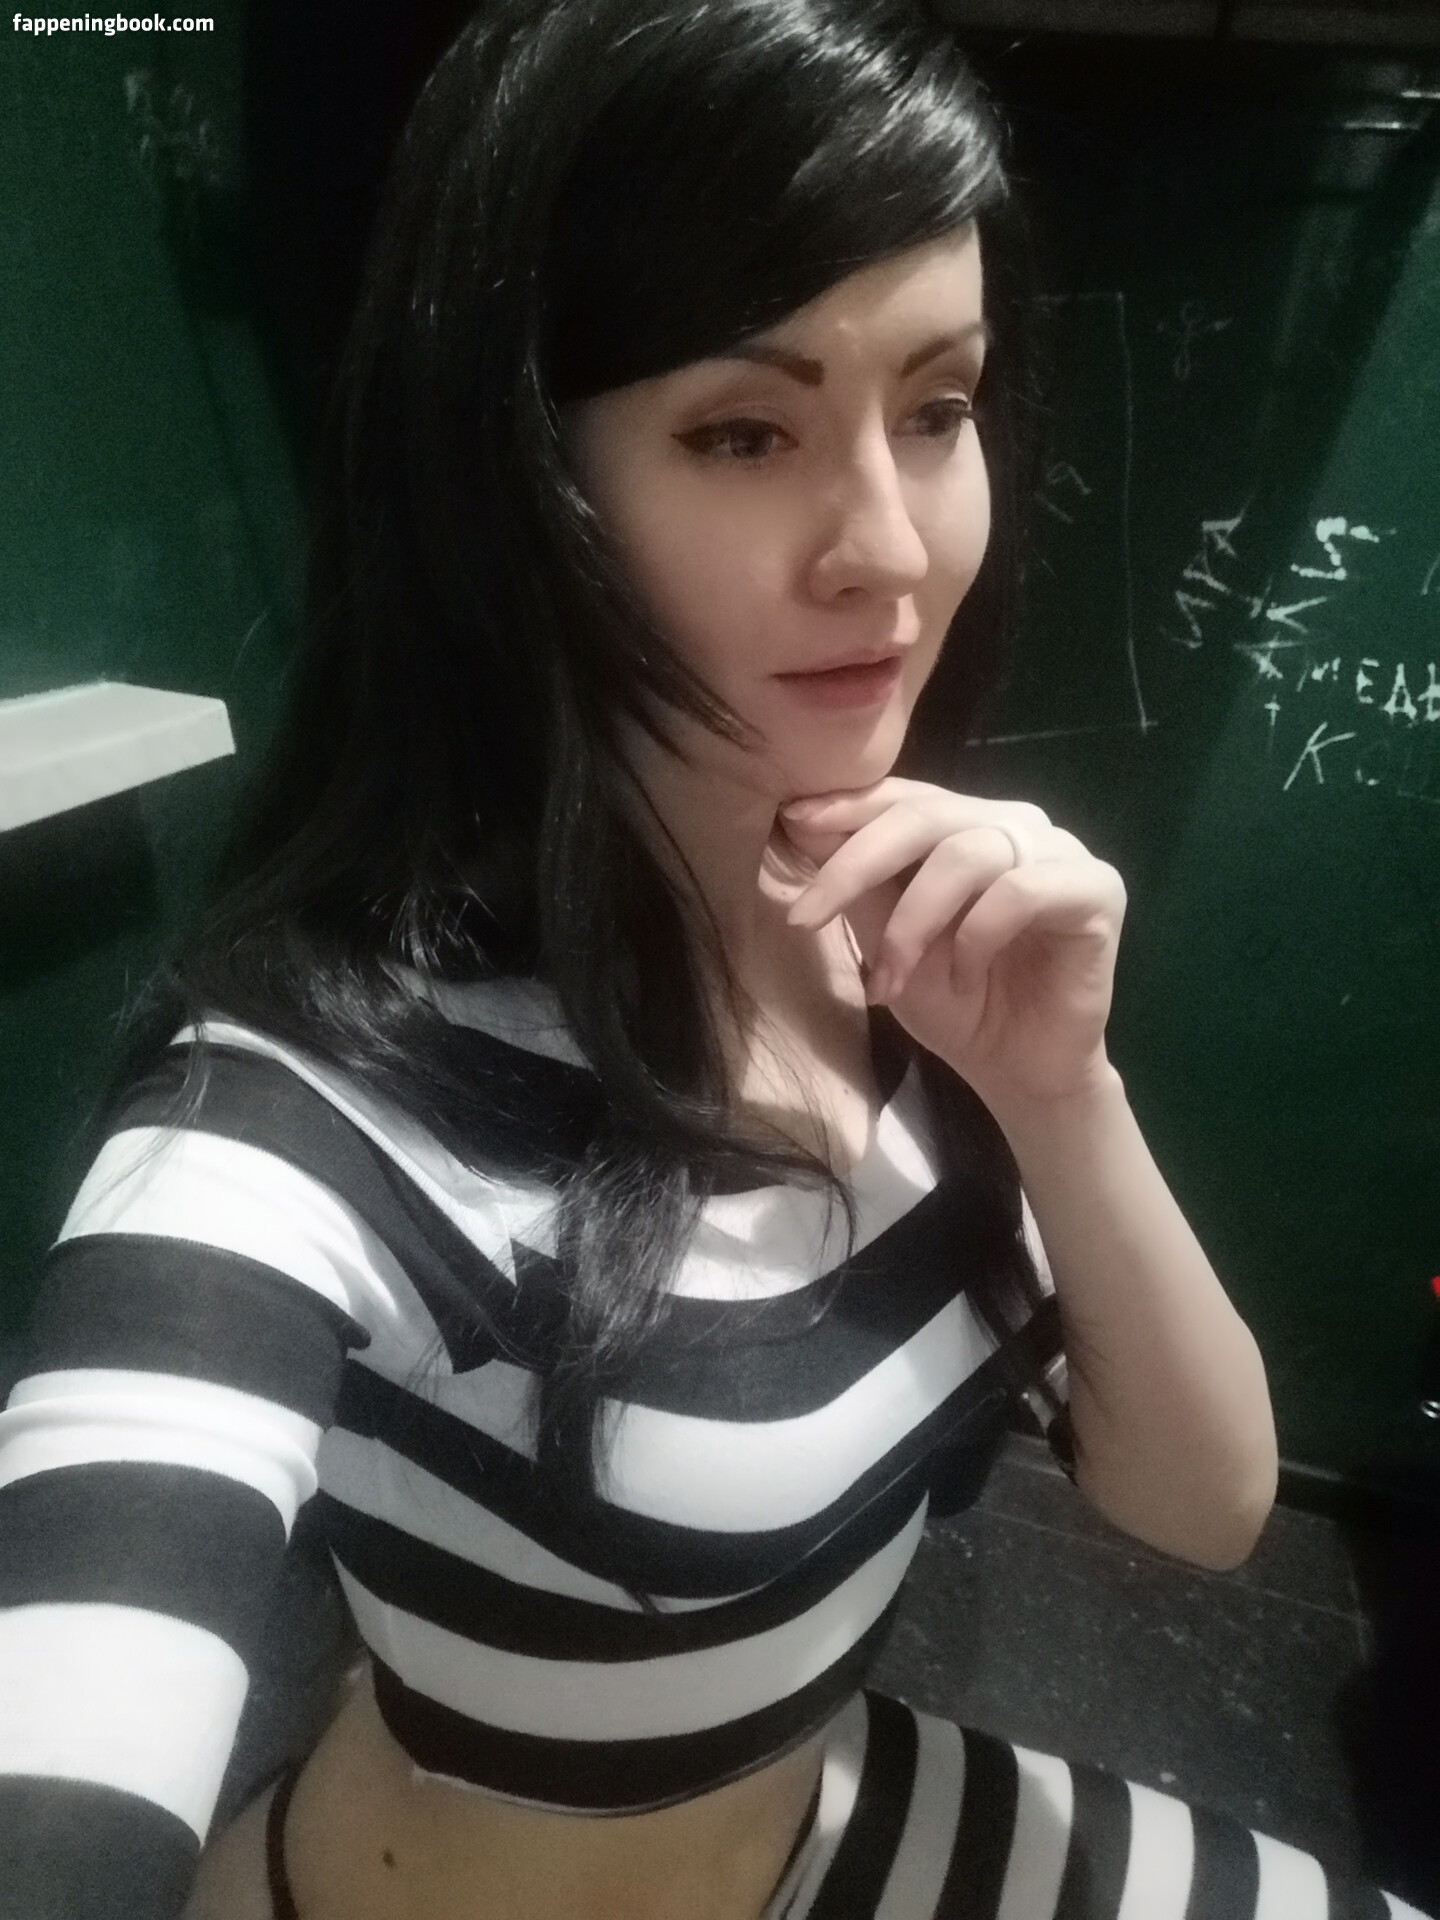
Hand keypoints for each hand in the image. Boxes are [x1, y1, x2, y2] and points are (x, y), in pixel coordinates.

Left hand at [780, 778, 1125, 1111]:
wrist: (1018, 1071)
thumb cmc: (955, 1004)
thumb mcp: (887, 942)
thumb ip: (860, 884)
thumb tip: (801, 821)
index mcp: (968, 825)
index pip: (904, 797)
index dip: (847, 807)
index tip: (790, 824)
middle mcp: (1015, 825)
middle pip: (926, 816)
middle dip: (855, 863)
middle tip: (804, 916)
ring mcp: (1061, 852)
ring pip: (967, 853)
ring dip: (913, 922)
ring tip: (889, 982)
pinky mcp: (1096, 890)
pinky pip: (1020, 890)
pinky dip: (977, 936)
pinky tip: (964, 977)